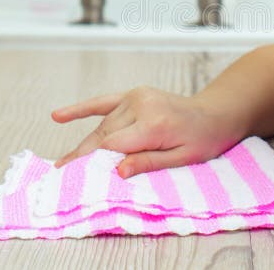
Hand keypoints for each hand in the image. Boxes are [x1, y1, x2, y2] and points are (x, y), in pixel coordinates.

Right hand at [51, 85, 239, 177]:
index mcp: (155, 123)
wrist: (215, 114)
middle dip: (83, 156)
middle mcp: (142, 105)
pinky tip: (58, 116)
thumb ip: (150, 163)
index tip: (74, 180)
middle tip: (60, 177)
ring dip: (87, 144)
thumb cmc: (203, 140)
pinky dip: (81, 109)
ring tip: (65, 165)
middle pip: (104, 136)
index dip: (93, 163)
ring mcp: (136, 97)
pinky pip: (103, 102)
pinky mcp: (134, 94)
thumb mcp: (184, 159)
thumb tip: (118, 172)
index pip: (114, 146)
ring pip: (103, 125)